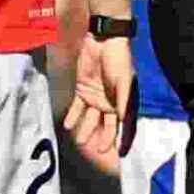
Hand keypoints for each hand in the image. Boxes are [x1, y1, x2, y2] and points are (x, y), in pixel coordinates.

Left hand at [64, 33, 136, 163]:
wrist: (103, 41)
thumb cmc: (119, 61)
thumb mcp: (124, 82)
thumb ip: (123, 103)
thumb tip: (123, 122)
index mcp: (124, 103)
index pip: (125, 126)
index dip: (124, 139)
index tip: (120, 153)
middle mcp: (111, 104)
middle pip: (107, 126)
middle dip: (104, 138)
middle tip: (99, 150)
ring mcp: (96, 98)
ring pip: (91, 120)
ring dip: (86, 130)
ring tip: (80, 142)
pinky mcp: (83, 91)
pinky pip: (77, 108)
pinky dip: (73, 117)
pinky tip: (68, 126)